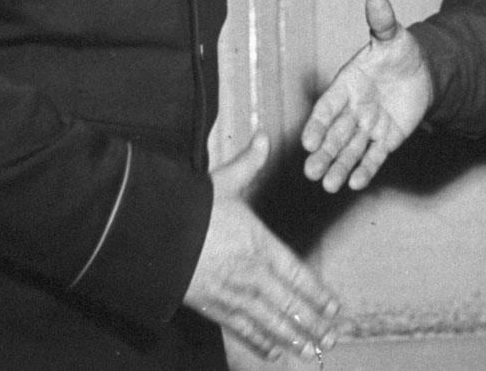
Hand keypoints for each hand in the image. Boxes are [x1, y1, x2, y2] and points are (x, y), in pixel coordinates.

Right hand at [185, 132, 342, 360]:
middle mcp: (250, 272)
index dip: (316, 294)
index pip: (296, 273)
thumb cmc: (190, 206)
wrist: (152, 230)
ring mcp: (231, 292)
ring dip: (291, 338)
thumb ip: (249, 163)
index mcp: (258, 242)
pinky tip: (272, 353)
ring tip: (310, 352)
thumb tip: (264, 136)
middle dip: (311, 323)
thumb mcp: (223, 182)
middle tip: (330, 339)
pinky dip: (258, 342)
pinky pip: (240, 328)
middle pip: (287, 304)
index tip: (333, 308)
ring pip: (269, 321)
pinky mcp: (210, 305)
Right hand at [301, 0, 432, 192]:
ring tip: (328, 185)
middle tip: (310, 172)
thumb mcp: (392, 36)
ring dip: (339, 167)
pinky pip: (375, 155)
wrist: (420, 71)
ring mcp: (368, 126)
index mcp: (346, 85)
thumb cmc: (398, 52)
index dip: (317, 124)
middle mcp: (353, 109)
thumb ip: (382, 23)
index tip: (307, 141)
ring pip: (350, 149)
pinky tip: (357, 184)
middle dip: (323, 154)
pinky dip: (366, 169)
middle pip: (334, 134)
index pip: (327, 107)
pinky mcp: (386, 138)